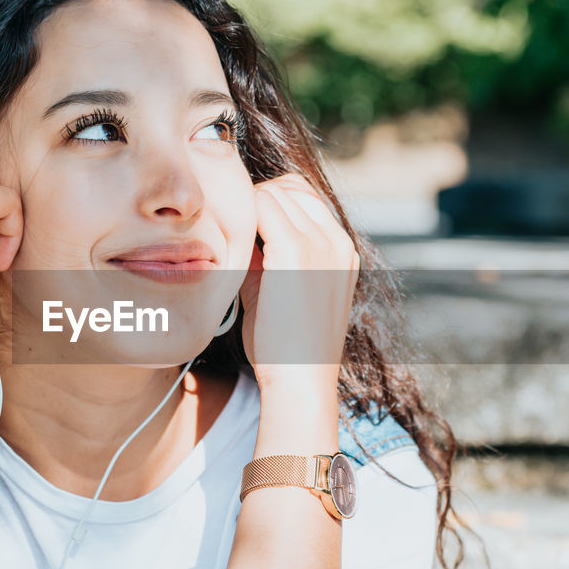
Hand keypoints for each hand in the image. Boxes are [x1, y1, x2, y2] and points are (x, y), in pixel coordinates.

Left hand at [238, 173, 358, 394]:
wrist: (300, 380)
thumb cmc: (286, 346)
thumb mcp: (284, 292)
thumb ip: (266, 258)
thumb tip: (240, 234)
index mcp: (342, 248)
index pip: (303, 195)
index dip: (269, 205)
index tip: (244, 231)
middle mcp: (337, 239)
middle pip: (288, 187)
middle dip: (256, 202)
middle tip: (230, 234)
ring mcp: (320, 242)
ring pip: (272, 192)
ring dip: (246, 210)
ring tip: (228, 242)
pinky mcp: (295, 250)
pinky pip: (260, 206)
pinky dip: (240, 217)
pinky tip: (226, 245)